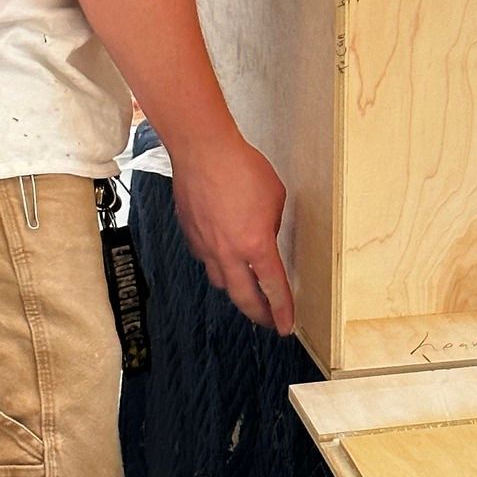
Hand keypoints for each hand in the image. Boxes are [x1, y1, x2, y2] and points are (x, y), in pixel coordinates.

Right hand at [171, 130, 295, 334]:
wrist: (203, 152)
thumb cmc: (241, 168)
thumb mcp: (275, 198)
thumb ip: (272, 225)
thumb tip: (265, 238)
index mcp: (255, 245)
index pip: (273, 287)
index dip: (282, 310)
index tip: (286, 325)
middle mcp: (228, 253)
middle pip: (244, 298)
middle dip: (258, 314)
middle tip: (269, 321)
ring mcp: (205, 246)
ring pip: (221, 282)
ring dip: (236, 290)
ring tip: (248, 293)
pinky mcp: (190, 235)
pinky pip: (206, 261)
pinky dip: (218, 266)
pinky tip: (225, 259)